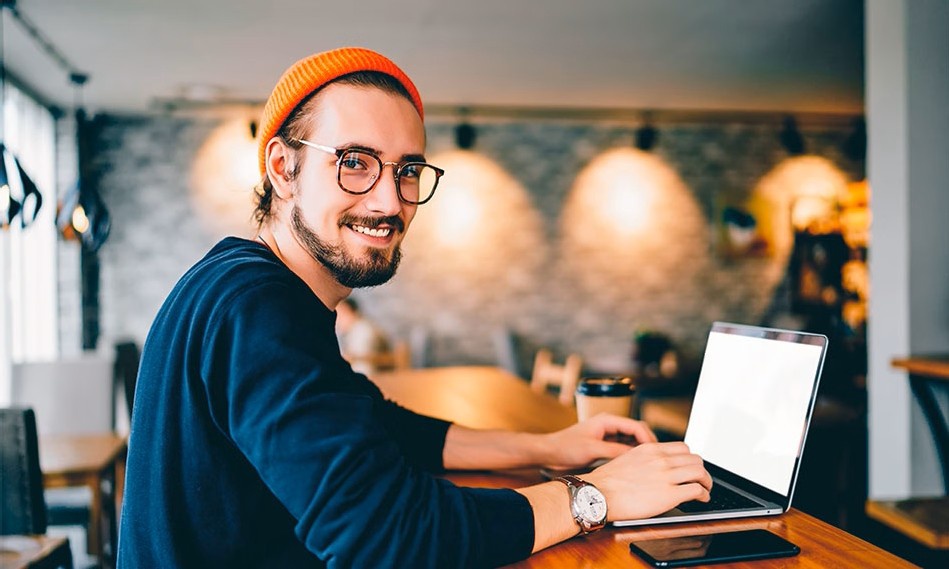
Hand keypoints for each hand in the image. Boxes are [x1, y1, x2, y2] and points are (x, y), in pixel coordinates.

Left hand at [540, 413, 657, 468]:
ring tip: (650, 466)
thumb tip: (637, 456)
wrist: (549, 454)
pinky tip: (636, 468)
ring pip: (632, 442)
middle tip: (657, 461)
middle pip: (638, 432)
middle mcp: (610, 426)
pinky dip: (632, 456)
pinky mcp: (605, 446)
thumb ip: (616, 451)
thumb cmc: (565, 448)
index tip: (656, 454)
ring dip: (641, 451)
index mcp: (608, 420)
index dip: (649, 439)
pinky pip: (624, 449)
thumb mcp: (592, 450)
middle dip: (648, 445)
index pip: (637, 426)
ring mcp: (608, 436)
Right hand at [585, 441, 711, 521]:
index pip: (682, 448)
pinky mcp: (669, 495)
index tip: (690, 467)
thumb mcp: (627, 459)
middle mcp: (661, 459)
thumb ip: (645, 459)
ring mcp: (666, 476)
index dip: (690, 459)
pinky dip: (704, 494)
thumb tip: (654, 467)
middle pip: (695, 458)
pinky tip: (702, 498)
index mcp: (650, 449)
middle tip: (701, 479)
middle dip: (701, 470)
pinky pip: (696, 490)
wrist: (599, 494)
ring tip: (705, 489)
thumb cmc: (607, 482)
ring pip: (700, 472)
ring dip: (707, 482)